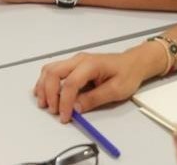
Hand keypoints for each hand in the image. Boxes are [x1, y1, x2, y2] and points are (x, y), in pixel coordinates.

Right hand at [34, 43, 164, 121]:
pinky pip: (53, 70)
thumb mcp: (116, 90)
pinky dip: (45, 81)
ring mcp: (74, 60)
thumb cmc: (127, 75)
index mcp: (91, 65)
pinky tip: (43, 92)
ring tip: (44, 103)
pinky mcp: (73, 65)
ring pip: (50, 69)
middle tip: (52, 111)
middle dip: (49, 93)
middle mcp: (79, 59)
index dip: (64, 102)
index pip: (70, 83)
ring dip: (43, 86)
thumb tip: (76, 108)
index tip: (65, 117)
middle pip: (54, 72)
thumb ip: (95, 99)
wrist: (133, 63)